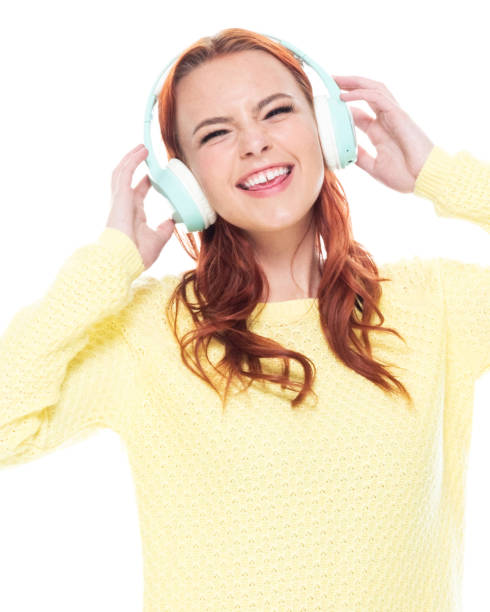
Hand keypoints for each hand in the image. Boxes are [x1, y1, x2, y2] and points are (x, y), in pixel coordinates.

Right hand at [106, 144, 174, 269]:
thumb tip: (172, 221)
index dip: (145, 182)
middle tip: (145, 153)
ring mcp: (120, 199)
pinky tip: (143, 151)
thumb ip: (164, 229)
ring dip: (132, 158)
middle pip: (127, 178)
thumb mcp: (157, 239)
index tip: (154, 175)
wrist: (124, 260)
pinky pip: (125, 172)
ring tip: (143, 147)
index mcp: (133, 215)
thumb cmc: (137, 255)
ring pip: (123, 171)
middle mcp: (125, 205)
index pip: (138, 193)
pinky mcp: (120, 195)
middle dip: (135, 164)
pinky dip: (133, 160)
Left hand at [333, 75, 434, 192]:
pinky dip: (361, 94)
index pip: (359, 113)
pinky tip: (345, 95)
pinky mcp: (399, 115)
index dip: (343, 107)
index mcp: (381, 132)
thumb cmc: (406, 175)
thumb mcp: (375, 167)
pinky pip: (378, 98)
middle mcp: (387, 120)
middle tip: (329, 81)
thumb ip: (360, 157)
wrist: (426, 178)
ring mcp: (393, 115)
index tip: (326, 106)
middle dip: (348, 85)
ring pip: (373, 89)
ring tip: (335, 80)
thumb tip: (343, 152)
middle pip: (366, 94)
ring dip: (354, 83)